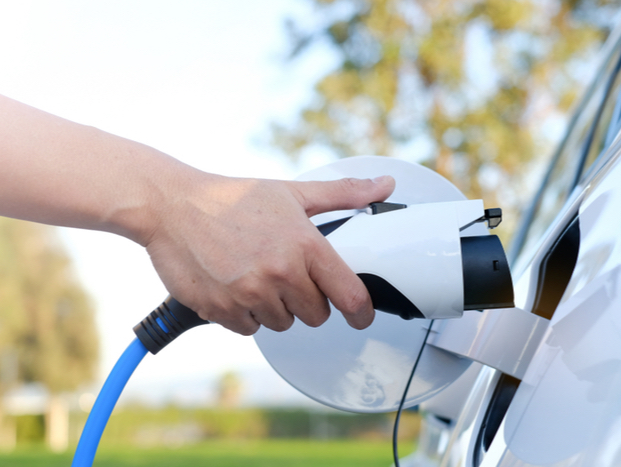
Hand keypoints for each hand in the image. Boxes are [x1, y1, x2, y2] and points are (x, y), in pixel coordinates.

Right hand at [143, 173, 394, 335]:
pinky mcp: (221, 310)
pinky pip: (249, 329)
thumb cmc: (232, 198)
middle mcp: (280, 274)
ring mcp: (249, 295)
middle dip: (307, 300)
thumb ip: (342, 194)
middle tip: (287, 274)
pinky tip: (235, 285)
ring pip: (282, 323)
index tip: (361, 317)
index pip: (350, 296)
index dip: (362, 313)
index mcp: (304, 245)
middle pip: (316, 315)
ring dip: (275, 307)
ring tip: (256, 274)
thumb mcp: (291, 192)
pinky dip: (245, 314)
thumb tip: (384, 185)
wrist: (171, 206)